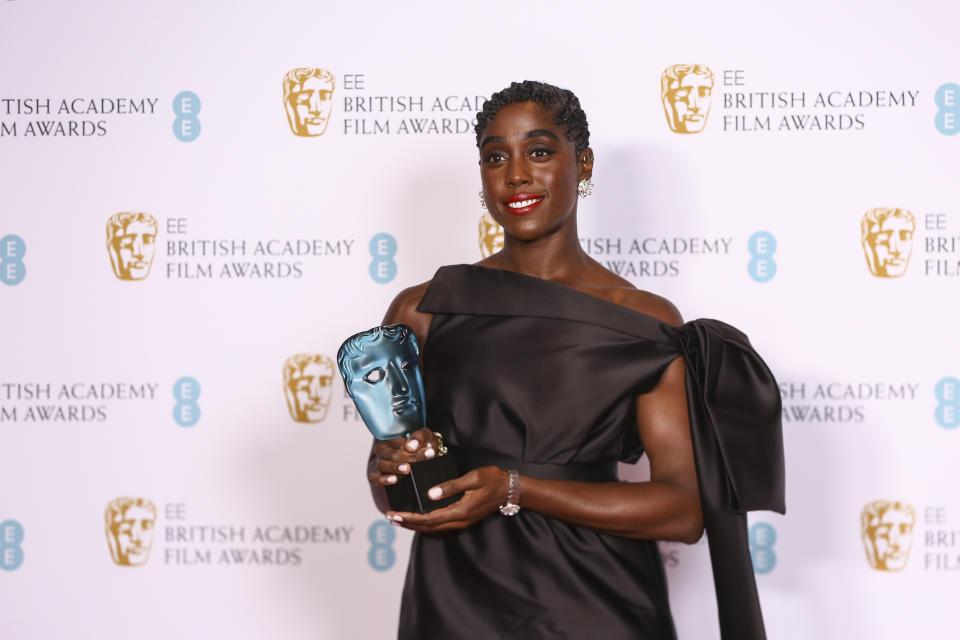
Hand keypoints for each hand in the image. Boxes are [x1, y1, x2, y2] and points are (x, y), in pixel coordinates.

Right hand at [368, 427, 438, 487]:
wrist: (416, 460)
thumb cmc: (421, 446)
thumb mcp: (425, 437)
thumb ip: (420, 438)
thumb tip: (411, 446)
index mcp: (392, 436)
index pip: (399, 439)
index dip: (412, 444)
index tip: (427, 451)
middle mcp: (383, 448)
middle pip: (390, 453)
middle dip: (405, 457)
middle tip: (416, 459)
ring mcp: (379, 462)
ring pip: (382, 464)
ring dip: (394, 467)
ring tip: (406, 469)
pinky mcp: (375, 475)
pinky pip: (374, 478)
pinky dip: (382, 479)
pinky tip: (394, 479)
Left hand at [386, 466, 508, 532]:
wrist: (510, 489)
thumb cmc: (492, 480)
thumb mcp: (472, 478)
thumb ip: (451, 486)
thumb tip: (430, 493)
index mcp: (460, 511)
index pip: (429, 518)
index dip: (410, 518)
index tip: (394, 514)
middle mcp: (460, 520)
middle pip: (428, 527)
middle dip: (408, 523)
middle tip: (390, 518)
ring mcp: (462, 521)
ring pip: (434, 527)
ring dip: (415, 524)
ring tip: (399, 519)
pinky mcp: (463, 518)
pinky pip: (440, 524)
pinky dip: (426, 522)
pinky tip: (419, 517)